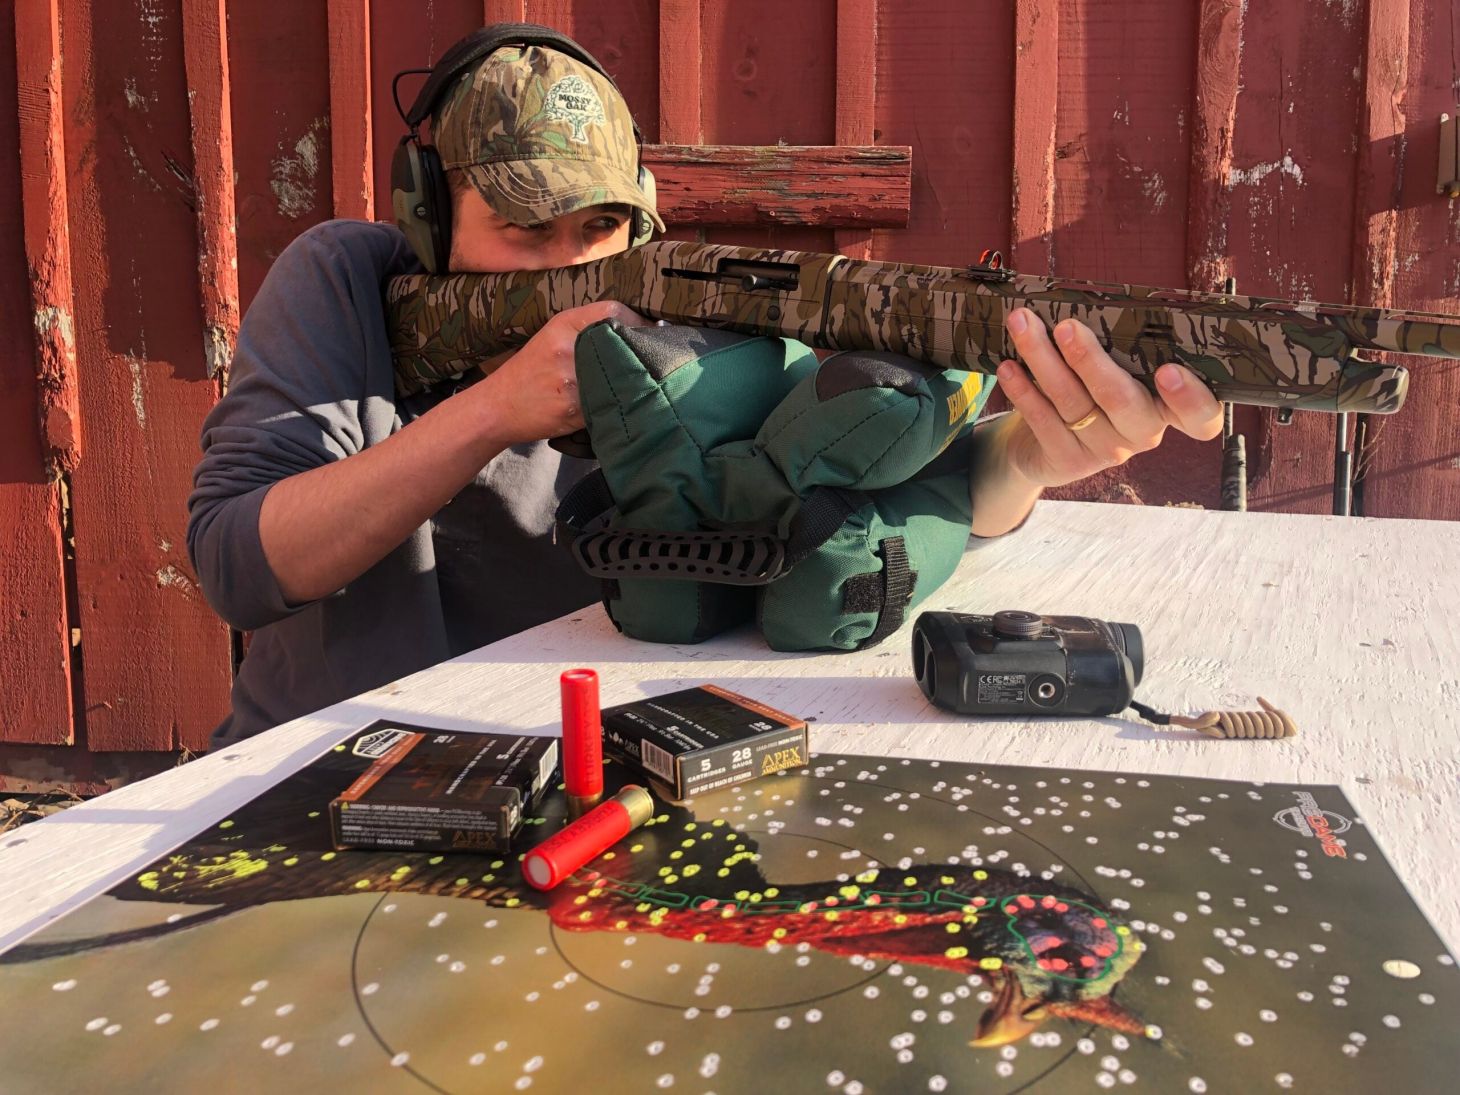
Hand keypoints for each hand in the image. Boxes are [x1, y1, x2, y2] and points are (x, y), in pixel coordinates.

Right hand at [470, 301, 648, 445]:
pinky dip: (619, 402)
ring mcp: (571, 378)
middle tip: (653, 356)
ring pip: (621, 374)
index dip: (638, 321)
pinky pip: (610, 402)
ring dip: (635, 379)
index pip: (614, 310)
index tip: (652, 331)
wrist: (499, 406)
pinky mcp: (575, 408)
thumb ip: (587, 327)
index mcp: (563, 323)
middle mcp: (568, 347)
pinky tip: (621, 403)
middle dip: (641, 350)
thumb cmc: (530, 371)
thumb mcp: (553, 336)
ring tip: (641, 381)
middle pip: (623, 341)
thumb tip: (636, 327)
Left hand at [991, 308, 1223, 489]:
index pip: (1199, 418)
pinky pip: (1043, 421)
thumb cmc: (1091, 390)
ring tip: (1023, 324)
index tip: (1169, 371)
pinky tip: (1009, 366)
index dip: (1190, 399)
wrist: (1043, 445)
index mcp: (1168, 409)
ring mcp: (1105, 452)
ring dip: (1044, 359)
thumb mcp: (1116, 367)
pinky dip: (1023, 390)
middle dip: (1090, 360)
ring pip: (1073, 403)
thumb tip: (1097, 298)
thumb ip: (1122, 345)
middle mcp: (1142, 433)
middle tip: (1066, 326)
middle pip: (1121, 400)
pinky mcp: (1067, 462)